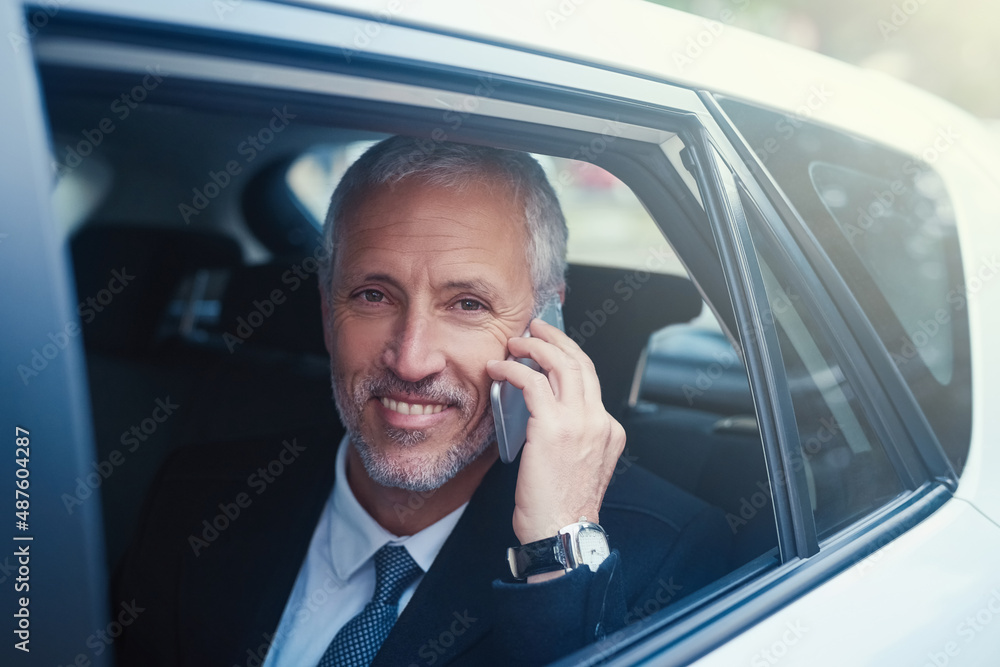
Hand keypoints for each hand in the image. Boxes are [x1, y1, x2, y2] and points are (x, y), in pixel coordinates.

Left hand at [486, 318, 626, 550]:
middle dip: (557, 339)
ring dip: (535, 347)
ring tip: (514, 342)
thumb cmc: (560, 510)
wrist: (561, 535)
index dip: (569, 359)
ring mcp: (580, 422)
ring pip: (562, 364)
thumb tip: (541, 419)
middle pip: (581, 363)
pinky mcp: (554, 427)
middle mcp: (599, 422)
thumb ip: (570, 439)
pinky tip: (498, 369)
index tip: (550, 349)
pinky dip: (514, 370)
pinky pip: (533, 383)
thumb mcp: (578, 468)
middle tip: (536, 327)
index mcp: (609, 431)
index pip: (591, 381)